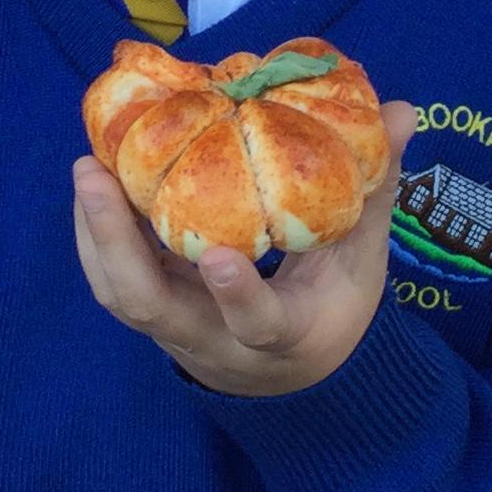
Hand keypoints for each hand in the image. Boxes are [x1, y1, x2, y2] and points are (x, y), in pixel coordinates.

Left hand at [69, 103, 417, 396]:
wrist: (297, 379)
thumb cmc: (333, 311)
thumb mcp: (364, 262)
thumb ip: (376, 191)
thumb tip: (402, 112)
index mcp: (280, 336)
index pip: (256, 326)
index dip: (238, 296)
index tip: (221, 256)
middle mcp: (215, 341)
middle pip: (149, 310)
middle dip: (115, 244)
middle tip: (93, 173)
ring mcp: (177, 330)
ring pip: (121, 296)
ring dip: (96, 233)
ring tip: (89, 167)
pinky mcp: (156, 312)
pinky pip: (116, 278)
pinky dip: (100, 232)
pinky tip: (99, 178)